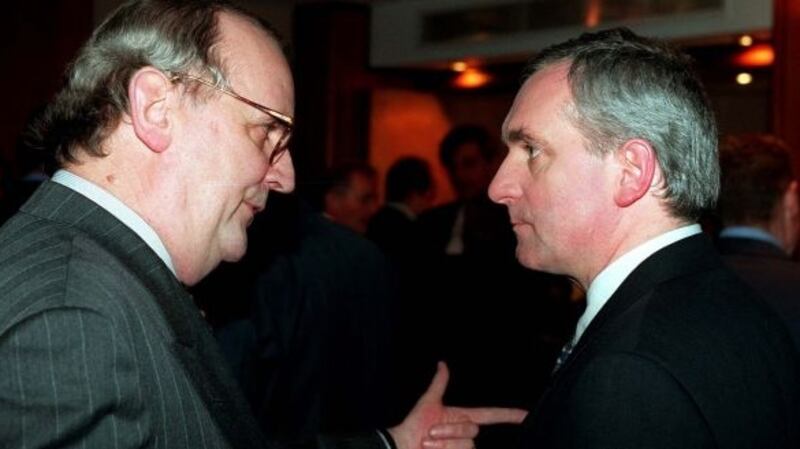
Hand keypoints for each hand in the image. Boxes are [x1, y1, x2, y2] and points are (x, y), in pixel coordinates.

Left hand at [388, 362, 527, 448]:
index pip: (492, 415)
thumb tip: (442, 364)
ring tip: (428, 443)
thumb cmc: (414, 426)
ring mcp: (464, 448)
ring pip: (466, 444)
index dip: (509, 415)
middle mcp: (466, 434)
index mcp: (462, 418)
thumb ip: (439, 383)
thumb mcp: (428, 403)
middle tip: (430, 433)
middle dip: (450, 430)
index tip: (527, 414)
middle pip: (472, 429)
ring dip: (445, 442)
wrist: (404, 446)